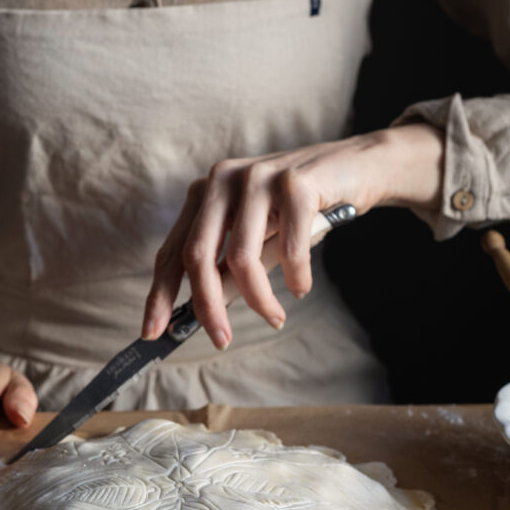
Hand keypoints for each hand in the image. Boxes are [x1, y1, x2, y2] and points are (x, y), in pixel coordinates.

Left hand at [142, 124, 443, 348]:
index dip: (159, 293)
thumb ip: (227, 272)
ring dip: (258, 299)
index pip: (172, 250)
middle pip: (197, 255)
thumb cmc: (300, 211)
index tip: (152, 332)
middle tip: (221, 340)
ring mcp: (257, 176)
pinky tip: (301, 288)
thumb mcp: (257, 243)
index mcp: (205, 193)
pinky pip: (289, 247)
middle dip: (206, 306)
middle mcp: (222, 179)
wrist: (357, 169)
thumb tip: (200, 315)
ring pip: (241, 257)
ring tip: (276, 317)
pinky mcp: (295, 181)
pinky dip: (296, 277)